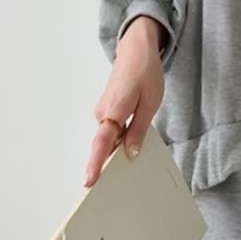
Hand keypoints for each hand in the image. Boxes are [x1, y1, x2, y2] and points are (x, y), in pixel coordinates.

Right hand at [84, 17, 165, 187]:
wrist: (137, 51)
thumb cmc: (146, 73)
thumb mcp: (151, 102)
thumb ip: (140, 129)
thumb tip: (130, 153)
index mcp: (115, 110)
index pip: (103, 142)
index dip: (96, 163)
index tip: (89, 181)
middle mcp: (103, 112)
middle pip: (104, 145)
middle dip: (108, 165)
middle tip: (113, 188)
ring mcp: (103, 111)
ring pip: (108, 138)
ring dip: (116, 151)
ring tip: (129, 166)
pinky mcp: (107, 111)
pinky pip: (111, 131)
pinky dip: (118, 140)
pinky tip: (131, 145)